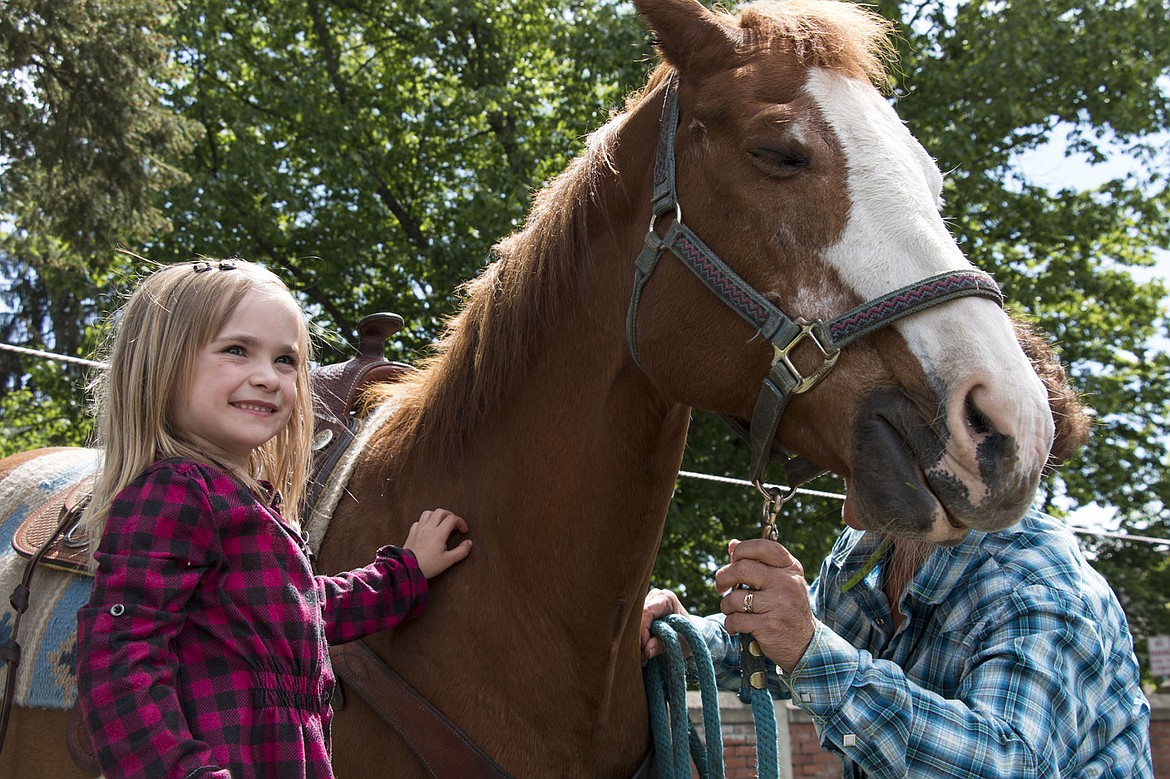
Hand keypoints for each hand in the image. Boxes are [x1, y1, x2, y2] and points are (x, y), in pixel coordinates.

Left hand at [403, 509, 471, 578]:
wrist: (407, 568)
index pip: (452, 519)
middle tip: (454, 524)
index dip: (461, 522)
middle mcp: (428, 528)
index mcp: (438, 533)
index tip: (463, 530)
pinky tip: (428, 529)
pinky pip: (418, 521)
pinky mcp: (412, 533)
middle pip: (440, 512)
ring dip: (436, 515)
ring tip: (441, 523)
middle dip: (450, 515)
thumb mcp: (448, 561)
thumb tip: (469, 544)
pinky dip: (425, 522)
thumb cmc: (427, 565)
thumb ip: (461, 551)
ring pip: (428, 513)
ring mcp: (419, 529)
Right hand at [640, 588, 689, 661]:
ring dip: (636, 639)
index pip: (647, 611)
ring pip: (633, 622)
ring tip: (642, 657)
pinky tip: (640, 652)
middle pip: (637, 616)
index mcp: (666, 598)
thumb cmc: (688, 637)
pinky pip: (633, 626)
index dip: (642, 630)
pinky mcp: (641, 611)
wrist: (691, 636)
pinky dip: (636, 639)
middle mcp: (654, 597)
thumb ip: (662, 645)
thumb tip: (645, 651)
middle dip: (637, 636)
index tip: (643, 649)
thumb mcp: (680, 643)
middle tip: (640, 656)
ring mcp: (646, 603)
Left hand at [714, 538, 814, 672]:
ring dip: (726, 605)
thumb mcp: (780, 582)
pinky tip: (736, 626)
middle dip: (723, 577)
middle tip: (720, 586)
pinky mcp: (769, 626)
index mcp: (790, 569)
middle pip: (742, 568)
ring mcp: (779, 605)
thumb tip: (732, 544)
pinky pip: (736, 619)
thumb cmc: (786, 608)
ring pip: (735, 597)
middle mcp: (787, 583)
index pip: (763, 547)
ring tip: (731, 610)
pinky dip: (730, 623)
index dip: (742, 550)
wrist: (804, 644)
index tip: (733, 561)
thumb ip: (757, 563)